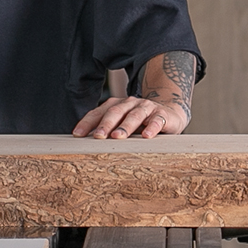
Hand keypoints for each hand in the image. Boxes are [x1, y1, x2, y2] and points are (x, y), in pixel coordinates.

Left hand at [72, 96, 189, 139]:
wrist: (169, 113)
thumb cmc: (140, 122)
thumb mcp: (122, 124)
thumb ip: (108, 130)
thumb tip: (84, 143)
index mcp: (116, 106)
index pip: (98, 112)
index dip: (87, 122)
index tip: (77, 134)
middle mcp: (129, 104)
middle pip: (115, 112)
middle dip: (105, 124)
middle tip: (98, 136)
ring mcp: (146, 107)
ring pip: (134, 115)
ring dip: (125, 126)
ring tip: (118, 137)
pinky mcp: (162, 114)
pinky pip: (157, 120)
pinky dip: (152, 127)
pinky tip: (147, 136)